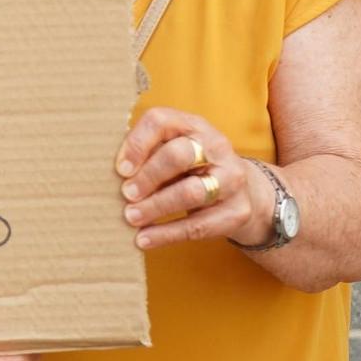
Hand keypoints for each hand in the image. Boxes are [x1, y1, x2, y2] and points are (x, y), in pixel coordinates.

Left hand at [116, 106, 271, 249]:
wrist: (245, 192)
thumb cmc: (192, 167)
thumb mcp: (172, 150)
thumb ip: (148, 154)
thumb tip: (115, 173)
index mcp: (193, 125)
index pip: (161, 121)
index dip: (137, 143)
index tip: (120, 169)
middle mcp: (217, 147)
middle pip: (179, 155)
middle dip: (148, 176)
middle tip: (126, 193)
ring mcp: (231, 179)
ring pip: (190, 192)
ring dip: (155, 206)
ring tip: (131, 217)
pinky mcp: (236, 212)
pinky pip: (198, 225)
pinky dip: (166, 234)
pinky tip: (144, 239)